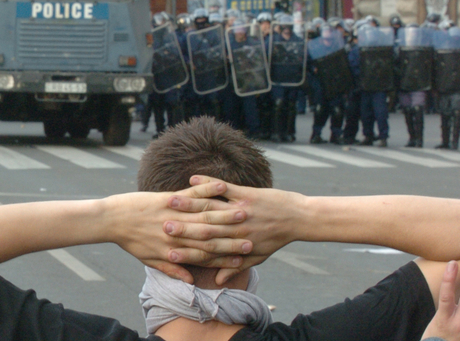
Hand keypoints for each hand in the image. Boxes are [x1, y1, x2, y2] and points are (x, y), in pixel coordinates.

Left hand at [103, 181, 252, 283]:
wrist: (111, 220)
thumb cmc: (130, 240)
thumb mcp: (150, 259)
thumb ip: (172, 270)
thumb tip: (190, 282)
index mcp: (173, 249)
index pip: (206, 254)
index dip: (226, 255)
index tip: (244, 255)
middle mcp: (176, 233)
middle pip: (210, 235)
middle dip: (233, 234)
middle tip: (253, 234)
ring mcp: (172, 214)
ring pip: (203, 214)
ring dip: (225, 211)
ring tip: (244, 210)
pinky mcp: (166, 198)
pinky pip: (190, 193)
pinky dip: (206, 189)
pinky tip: (221, 187)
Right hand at [165, 176, 304, 281]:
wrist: (298, 219)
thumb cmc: (275, 238)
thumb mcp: (257, 256)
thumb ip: (234, 268)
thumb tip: (218, 281)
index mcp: (235, 245)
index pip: (206, 250)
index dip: (187, 251)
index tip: (168, 251)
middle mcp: (236, 229)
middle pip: (203, 229)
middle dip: (181, 227)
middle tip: (160, 226)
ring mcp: (240, 210)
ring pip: (210, 208)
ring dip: (189, 204)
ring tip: (170, 202)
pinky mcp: (247, 194)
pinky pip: (224, 188)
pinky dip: (208, 183)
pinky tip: (192, 178)